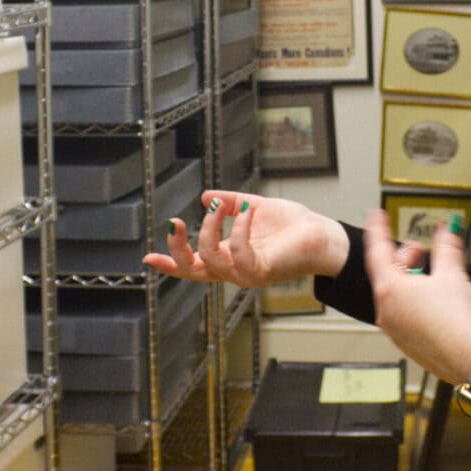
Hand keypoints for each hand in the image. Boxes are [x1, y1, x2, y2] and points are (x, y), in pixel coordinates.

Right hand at [145, 189, 348, 288]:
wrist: (323, 235)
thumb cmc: (292, 225)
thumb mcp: (253, 207)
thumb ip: (229, 204)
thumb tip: (205, 197)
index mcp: (229, 257)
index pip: (193, 266)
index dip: (169, 263)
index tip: (148, 257)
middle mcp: (233, 269)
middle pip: (192, 270)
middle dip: (178, 249)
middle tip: (175, 223)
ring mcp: (246, 273)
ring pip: (210, 261)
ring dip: (209, 231)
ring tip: (219, 210)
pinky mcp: (262, 271)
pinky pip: (239, 254)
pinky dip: (238, 229)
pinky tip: (246, 211)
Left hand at [362, 210, 470, 385]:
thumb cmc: (459, 322)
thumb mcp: (452, 274)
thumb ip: (446, 247)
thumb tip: (447, 230)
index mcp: (390, 291)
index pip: (378, 252)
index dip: (379, 231)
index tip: (377, 217)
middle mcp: (387, 312)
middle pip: (389, 274)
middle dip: (406, 257)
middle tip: (422, 250)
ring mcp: (396, 331)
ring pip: (398, 296)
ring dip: (413, 280)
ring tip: (436, 275)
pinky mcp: (409, 344)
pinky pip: (407, 315)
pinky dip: (417, 301)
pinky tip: (438, 300)